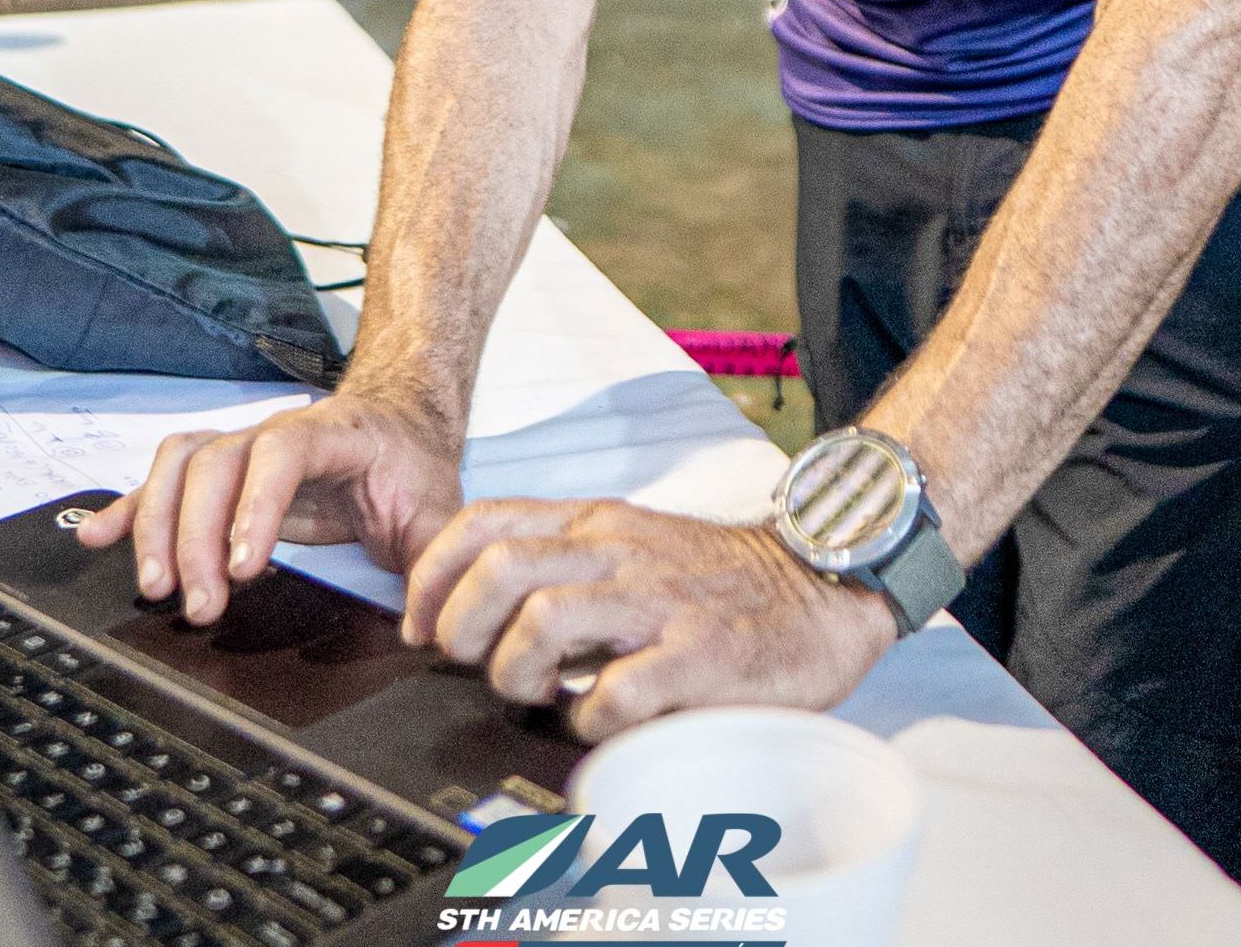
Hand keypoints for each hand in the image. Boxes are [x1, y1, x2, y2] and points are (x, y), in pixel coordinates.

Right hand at [76, 389, 462, 624]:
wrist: (398, 422)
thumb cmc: (412, 465)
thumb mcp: (437, 511)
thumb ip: (434, 563)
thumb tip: (422, 625)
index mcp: (334, 433)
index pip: (283, 452)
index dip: (256, 506)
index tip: (244, 567)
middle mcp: (277, 431)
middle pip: (218, 461)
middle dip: (197, 534)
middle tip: (200, 605)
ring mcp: (244, 448)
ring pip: (182, 463)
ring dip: (157, 521)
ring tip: (153, 585)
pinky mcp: (223, 473)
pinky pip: (165, 477)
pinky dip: (130, 507)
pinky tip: (99, 536)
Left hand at [401, 499, 896, 741]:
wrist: (822, 587)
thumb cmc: (720, 582)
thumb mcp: (633, 545)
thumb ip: (567, 564)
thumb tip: (484, 608)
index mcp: (596, 524)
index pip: (484, 521)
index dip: (431, 575)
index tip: (418, 622)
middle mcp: (618, 553)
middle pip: (498, 567)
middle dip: (460, 625)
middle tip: (469, 663)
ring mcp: (657, 603)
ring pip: (543, 620)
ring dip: (515, 670)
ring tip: (532, 693)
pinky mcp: (698, 656)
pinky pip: (615, 692)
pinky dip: (587, 718)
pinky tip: (596, 720)